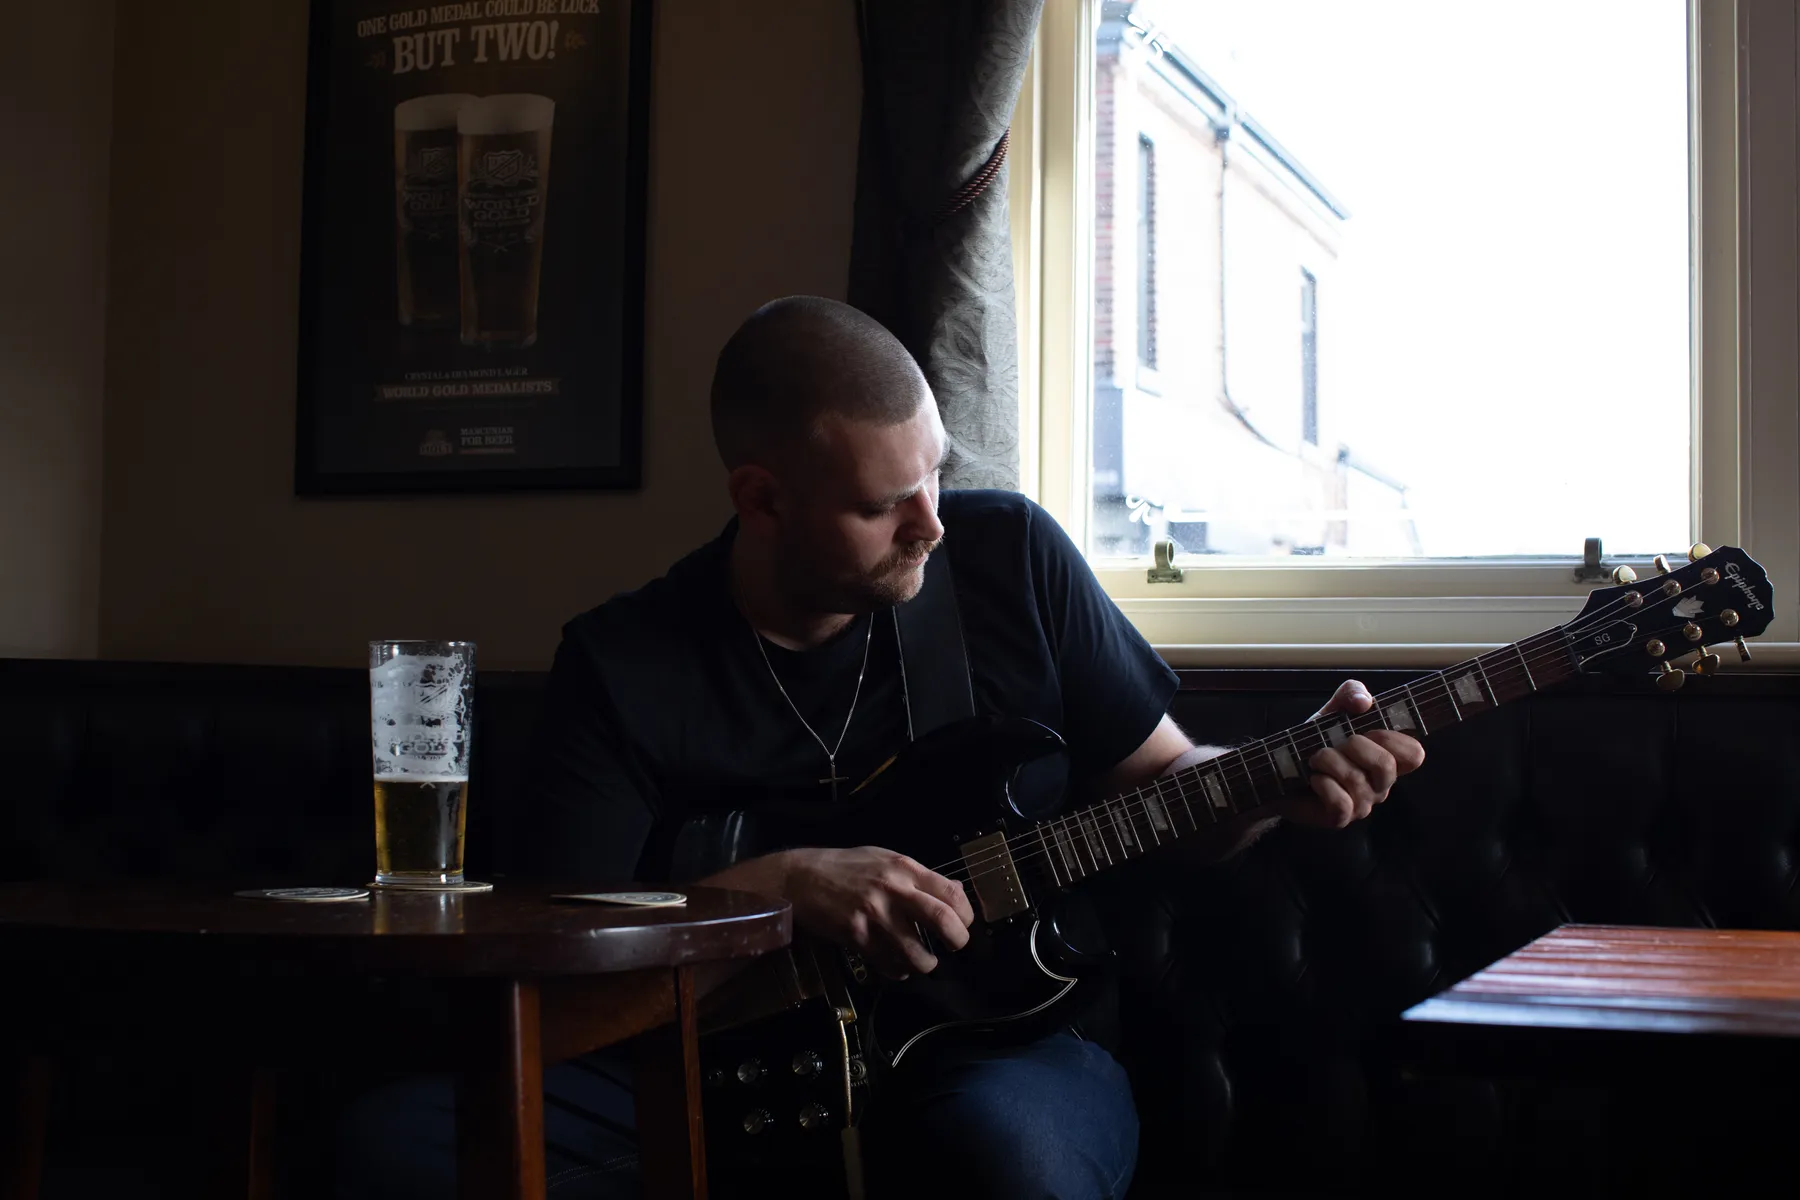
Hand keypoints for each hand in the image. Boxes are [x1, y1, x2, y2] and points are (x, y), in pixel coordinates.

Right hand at [778, 846, 975, 979]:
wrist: (801, 878)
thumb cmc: (846, 867)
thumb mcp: (884, 858)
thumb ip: (918, 875)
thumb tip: (953, 891)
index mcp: (904, 868)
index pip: (951, 892)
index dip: (966, 913)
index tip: (964, 923)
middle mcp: (893, 890)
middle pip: (943, 920)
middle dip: (958, 940)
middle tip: (954, 947)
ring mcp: (874, 915)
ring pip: (916, 952)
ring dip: (926, 964)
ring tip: (924, 962)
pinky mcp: (856, 937)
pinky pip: (888, 963)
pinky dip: (898, 970)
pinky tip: (897, 965)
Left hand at [1279, 679, 1424, 829]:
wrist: (1279, 769)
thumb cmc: (1315, 742)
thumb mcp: (1333, 711)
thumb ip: (1351, 694)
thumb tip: (1364, 701)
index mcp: (1386, 758)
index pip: (1414, 754)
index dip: (1394, 739)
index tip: (1369, 729)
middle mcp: (1380, 784)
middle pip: (1386, 765)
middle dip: (1355, 745)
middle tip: (1333, 743)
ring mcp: (1362, 804)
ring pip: (1357, 781)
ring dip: (1328, 761)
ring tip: (1315, 758)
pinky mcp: (1340, 818)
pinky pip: (1341, 802)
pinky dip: (1324, 785)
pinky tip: (1314, 779)